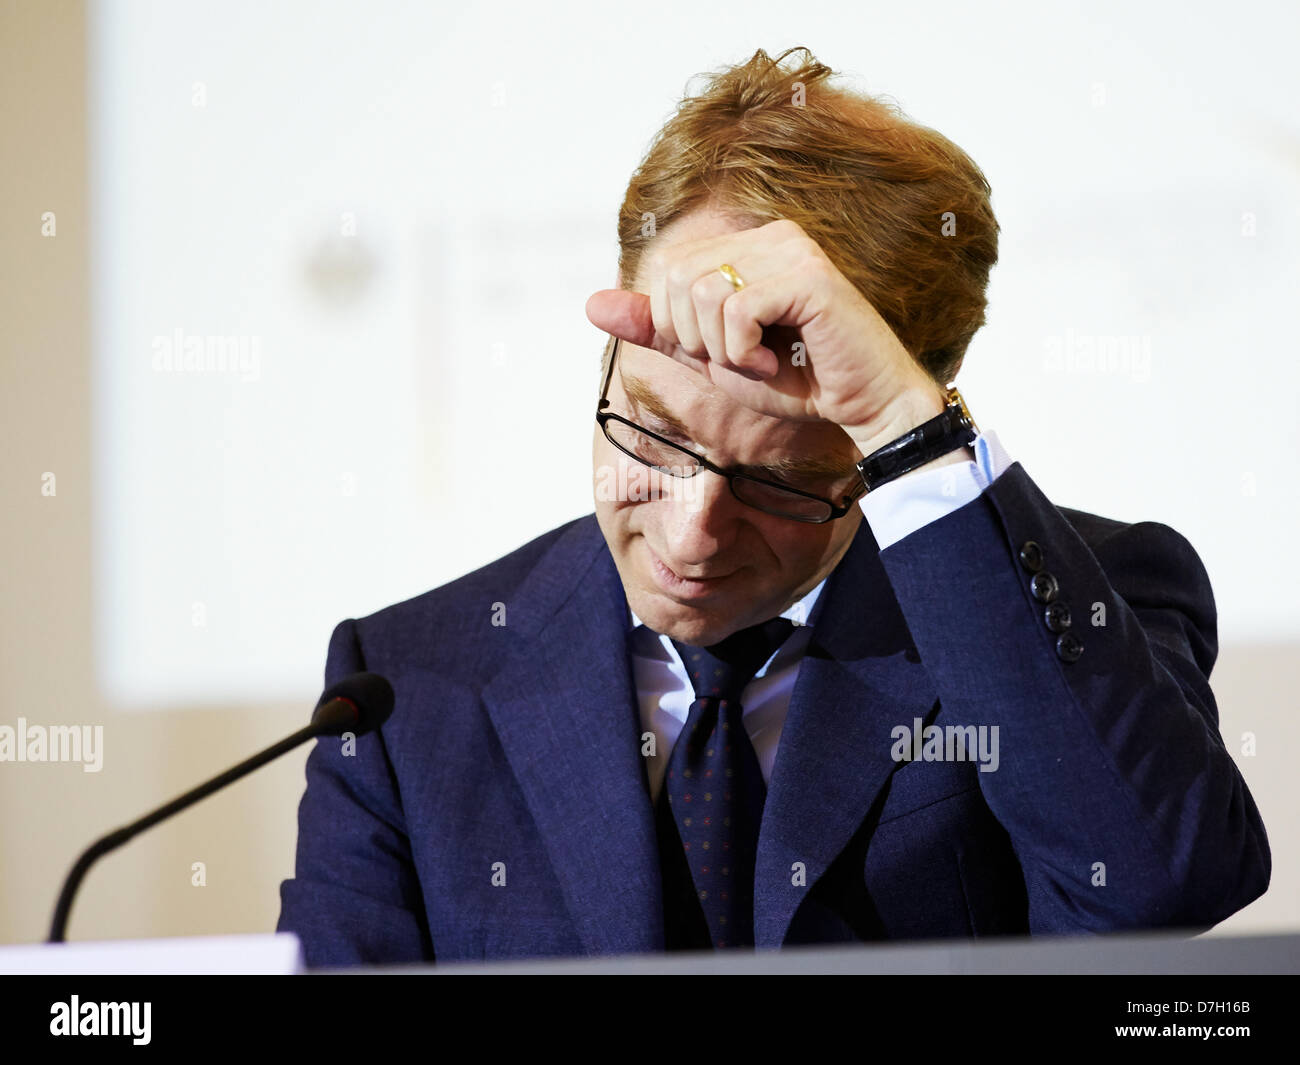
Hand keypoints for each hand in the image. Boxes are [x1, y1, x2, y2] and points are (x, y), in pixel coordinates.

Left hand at [584, 218, 948, 455]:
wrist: (863, 407)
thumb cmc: (797, 381)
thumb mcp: (710, 357)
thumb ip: (657, 328)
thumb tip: (591, 304)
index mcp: (746, 246)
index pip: (666, 272)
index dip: (679, 327)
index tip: (728, 351)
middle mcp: (769, 235)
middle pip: (677, 279)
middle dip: (698, 338)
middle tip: (745, 359)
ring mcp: (791, 249)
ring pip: (703, 293)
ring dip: (724, 349)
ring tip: (766, 360)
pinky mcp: (808, 276)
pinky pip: (736, 309)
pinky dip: (745, 351)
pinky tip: (780, 361)